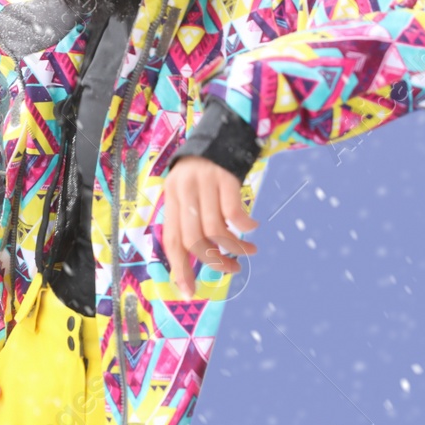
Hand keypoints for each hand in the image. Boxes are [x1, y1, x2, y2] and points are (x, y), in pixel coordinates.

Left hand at [161, 156, 258, 297]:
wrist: (221, 133)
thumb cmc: (204, 170)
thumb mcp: (188, 191)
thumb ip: (189, 219)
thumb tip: (199, 259)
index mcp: (172, 198)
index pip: (172, 240)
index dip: (180, 268)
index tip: (189, 291)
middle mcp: (185, 191)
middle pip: (194, 239)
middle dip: (214, 262)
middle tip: (232, 269)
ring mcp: (205, 183)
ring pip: (216, 229)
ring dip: (234, 247)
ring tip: (249, 252)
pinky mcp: (226, 176)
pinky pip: (235, 212)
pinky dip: (245, 226)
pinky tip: (252, 228)